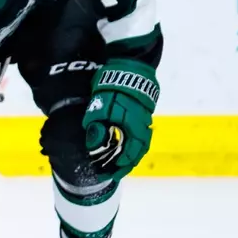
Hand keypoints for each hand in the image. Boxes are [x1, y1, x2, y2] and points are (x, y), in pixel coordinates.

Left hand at [84, 59, 158, 176]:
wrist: (129, 65)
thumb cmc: (111, 85)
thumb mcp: (98, 105)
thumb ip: (95, 125)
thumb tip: (92, 144)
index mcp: (130, 122)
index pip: (131, 149)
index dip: (123, 163)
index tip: (115, 172)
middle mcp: (141, 121)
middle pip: (139, 147)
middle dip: (129, 161)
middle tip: (118, 171)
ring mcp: (145, 115)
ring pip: (143, 140)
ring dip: (133, 153)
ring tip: (123, 162)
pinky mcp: (145, 110)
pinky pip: (143, 131)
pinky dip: (136, 142)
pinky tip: (128, 146)